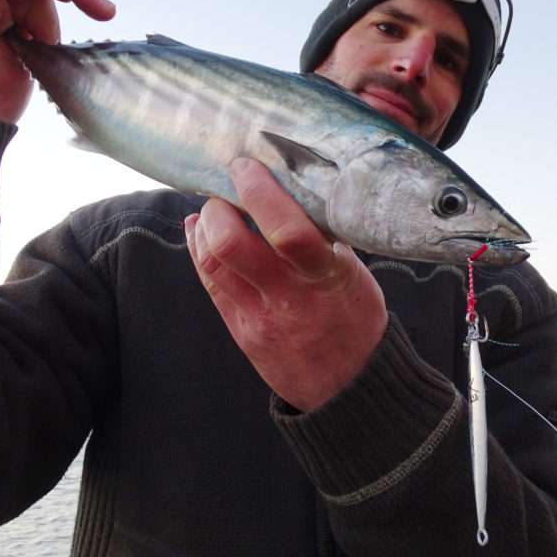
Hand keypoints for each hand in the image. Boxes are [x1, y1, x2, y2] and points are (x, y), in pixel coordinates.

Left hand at [184, 158, 388, 411]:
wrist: (350, 389)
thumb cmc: (357, 320)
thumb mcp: (355, 273)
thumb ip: (326, 236)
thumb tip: (293, 190)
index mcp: (326, 277)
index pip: (286, 229)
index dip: (259, 192)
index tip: (247, 166)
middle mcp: (288, 297)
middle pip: (230, 245)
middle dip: (219, 207)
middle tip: (227, 190)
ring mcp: (260, 317)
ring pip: (211, 262)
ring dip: (205, 226)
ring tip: (214, 208)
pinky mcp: (241, 331)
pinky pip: (210, 283)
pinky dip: (198, 250)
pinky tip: (199, 231)